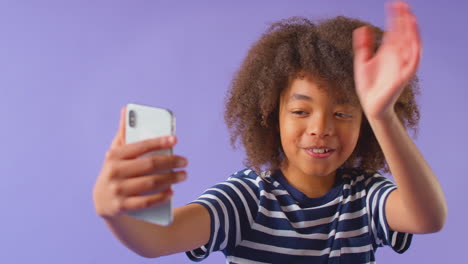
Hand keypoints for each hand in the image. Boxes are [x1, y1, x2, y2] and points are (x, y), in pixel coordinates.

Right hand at [93, 107, 187, 218]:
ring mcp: (117, 190)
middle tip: (184, 161)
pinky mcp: (121, 207)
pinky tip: (172, 191)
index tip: (175, 140)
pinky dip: (161, 196)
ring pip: (150, 183)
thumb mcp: (116, 153)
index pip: (140, 146)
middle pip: (149, 165)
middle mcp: (114, 172)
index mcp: (114, 156)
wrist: (102, 201)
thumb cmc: (116, 170)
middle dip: (170, 162)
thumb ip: (124, 133)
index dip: (159, 142)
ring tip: (183, 175)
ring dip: (171, 179)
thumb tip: (127, 109)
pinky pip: (146, 202)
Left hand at [352, 1, 420, 119]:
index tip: (394, 4)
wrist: (370, 104)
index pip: (394, 30)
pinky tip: (414, 42)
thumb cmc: (368, 85)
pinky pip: (413, 63)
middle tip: (403, 5)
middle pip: (404, 34)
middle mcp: (397, 56)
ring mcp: (401, 66)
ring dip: (412, 32)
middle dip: (404, 20)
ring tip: (410, 19)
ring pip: (411, 45)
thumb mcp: (362, 62)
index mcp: (388, 51)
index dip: (395, 17)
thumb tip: (362, 28)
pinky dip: (415, 53)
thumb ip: (363, 46)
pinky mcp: (403, 77)